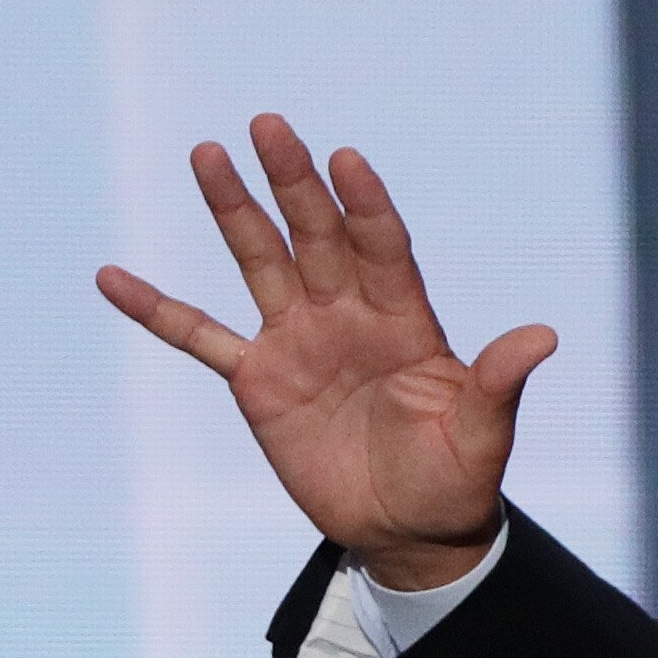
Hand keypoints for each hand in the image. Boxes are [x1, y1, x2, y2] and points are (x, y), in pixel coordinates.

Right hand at [94, 116, 550, 588]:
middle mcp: (348, 316)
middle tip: (270, 126)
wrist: (410, 531)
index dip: (366, 207)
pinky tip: (113, 278)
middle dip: (294, 183)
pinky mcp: (259, 381)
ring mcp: (298, 342)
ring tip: (208, 154)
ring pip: (260, 262)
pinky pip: (200, 337)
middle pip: (316, 236)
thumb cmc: (456, 481)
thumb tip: (544, 337)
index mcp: (405, 321)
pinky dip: (158, 310)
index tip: (348, 161)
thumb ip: (499, 383)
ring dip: (235, 211)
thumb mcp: (481, 437)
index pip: (384, 249)